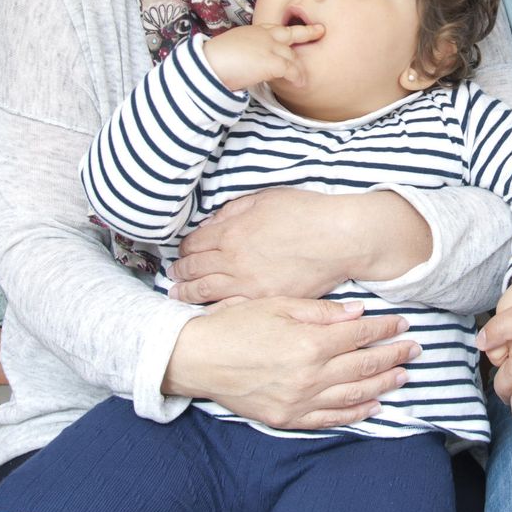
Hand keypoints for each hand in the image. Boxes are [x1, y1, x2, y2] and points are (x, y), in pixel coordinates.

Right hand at [164, 297, 420, 429]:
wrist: (197, 358)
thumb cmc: (233, 324)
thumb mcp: (276, 304)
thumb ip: (320, 311)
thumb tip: (357, 312)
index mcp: (309, 343)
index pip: (359, 335)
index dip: (384, 329)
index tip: (402, 324)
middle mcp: (310, 375)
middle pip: (363, 366)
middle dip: (392, 356)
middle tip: (415, 349)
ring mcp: (299, 401)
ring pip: (353, 395)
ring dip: (382, 385)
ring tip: (402, 376)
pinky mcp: (287, 418)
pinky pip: (330, 419)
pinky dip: (355, 414)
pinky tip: (372, 406)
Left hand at [168, 189, 363, 303]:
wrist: (339, 238)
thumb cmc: (307, 213)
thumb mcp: (265, 199)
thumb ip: (233, 211)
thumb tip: (212, 223)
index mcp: (232, 232)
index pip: (194, 244)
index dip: (184, 248)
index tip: (182, 252)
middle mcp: (234, 260)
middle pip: (194, 269)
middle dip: (180, 271)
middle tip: (173, 276)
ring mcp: (248, 284)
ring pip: (206, 292)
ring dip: (187, 293)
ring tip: (178, 295)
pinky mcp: (265, 300)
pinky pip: (231, 308)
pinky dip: (213, 310)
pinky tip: (204, 312)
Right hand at [203, 23, 323, 92]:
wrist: (210, 63)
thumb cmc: (215, 59)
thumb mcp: (232, 48)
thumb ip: (245, 51)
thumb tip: (247, 63)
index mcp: (253, 31)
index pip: (274, 28)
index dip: (285, 31)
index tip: (293, 31)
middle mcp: (264, 35)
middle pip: (291, 33)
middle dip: (307, 32)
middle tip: (320, 31)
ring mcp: (270, 47)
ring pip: (292, 56)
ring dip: (299, 68)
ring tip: (303, 79)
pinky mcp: (272, 62)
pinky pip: (291, 70)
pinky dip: (297, 77)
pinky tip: (300, 84)